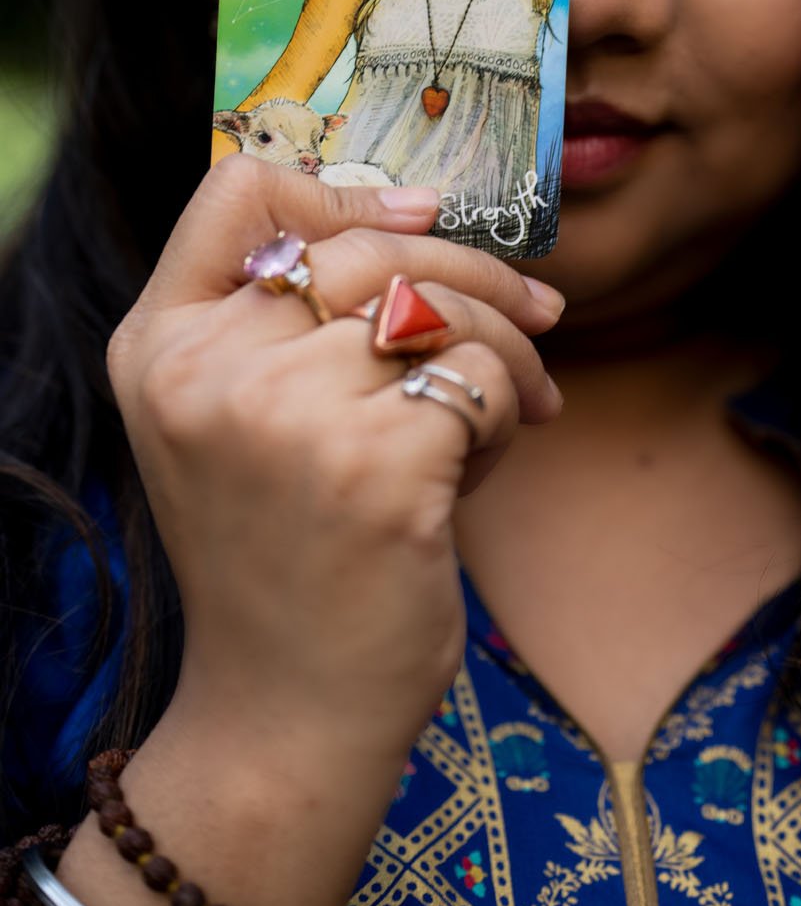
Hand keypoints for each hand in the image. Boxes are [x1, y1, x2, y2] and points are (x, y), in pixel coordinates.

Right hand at [107, 156, 563, 772]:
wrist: (288, 714)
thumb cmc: (289, 551)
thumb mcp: (240, 419)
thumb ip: (290, 317)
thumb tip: (423, 210)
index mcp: (160, 347)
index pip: (238, 190)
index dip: (342, 193)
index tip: (420, 222)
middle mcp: (207, 371)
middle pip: (372, 243)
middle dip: (476, 273)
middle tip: (535, 317)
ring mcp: (285, 417)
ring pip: (443, 305)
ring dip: (505, 349)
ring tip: (507, 409)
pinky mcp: (374, 467)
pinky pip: (482, 376)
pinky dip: (512, 410)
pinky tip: (485, 468)